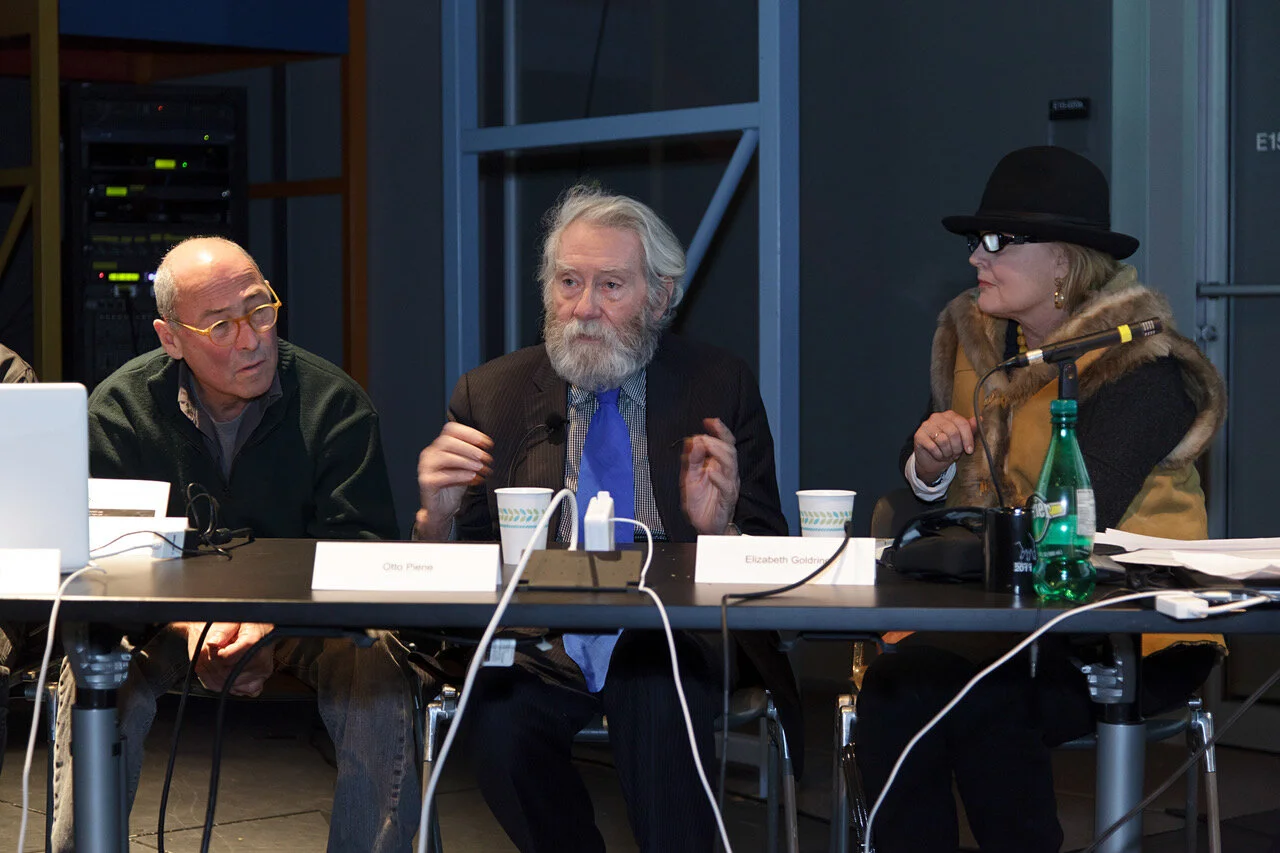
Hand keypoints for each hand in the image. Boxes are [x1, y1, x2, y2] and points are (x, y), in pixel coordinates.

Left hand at [183, 622, 275, 696]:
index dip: (214, 654)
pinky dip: (228, 685)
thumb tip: (212, 642)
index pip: (225, 658)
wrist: (260, 628)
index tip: (212, 647)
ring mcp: (260, 673)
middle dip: (213, 666)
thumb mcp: (233, 620)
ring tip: (218, 663)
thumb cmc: (247, 624)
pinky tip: (227, 674)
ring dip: (217, 677)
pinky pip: (239, 691)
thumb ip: (222, 631)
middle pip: (225, 673)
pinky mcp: (259, 681)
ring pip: (228, 684)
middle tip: (213, 654)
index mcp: (254, 641)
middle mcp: (260, 660)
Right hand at [416, 422, 494, 540]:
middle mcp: (430, 454)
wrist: (441, 509)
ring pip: (445, 457)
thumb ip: (473, 455)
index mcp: (439, 446)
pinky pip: (444, 475)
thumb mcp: (466, 466)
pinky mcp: (427, 482)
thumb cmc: (453, 486)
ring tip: (481, 468)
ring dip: (467, 461)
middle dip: (470, 448)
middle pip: (448, 441)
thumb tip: (487, 445)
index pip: (451, 430)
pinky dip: (461, 475)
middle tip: (485, 457)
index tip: (486, 442)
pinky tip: (472, 478)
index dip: (470, 433)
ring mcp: (426, 468)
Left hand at [680, 418, 739, 534]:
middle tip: (703, 437)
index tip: (709, 421)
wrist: (704, 526)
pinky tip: (710, 471)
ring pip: (731, 464)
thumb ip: (691, 459)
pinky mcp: (727, 499)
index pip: (724, 443)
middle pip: (729, 450)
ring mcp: (728, 485)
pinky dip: (719, 478)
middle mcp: (726, 473)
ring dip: (718, 452)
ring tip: (707, 446)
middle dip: (717, 440)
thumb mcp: (690, 477)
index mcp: (719, 465)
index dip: (719, 431)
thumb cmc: (701, 502)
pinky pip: (726, 487)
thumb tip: (692, 440)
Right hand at [913, 410, 978, 484]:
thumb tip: (979, 419)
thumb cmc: (947, 448)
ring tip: (947, 454)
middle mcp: (936, 417)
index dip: (968, 438)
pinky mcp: (918, 436)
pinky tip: (939, 456)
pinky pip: (933, 447)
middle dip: (957, 447)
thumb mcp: (961, 439)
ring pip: (943, 440)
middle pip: (953, 432)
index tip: (970, 450)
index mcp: (949, 415)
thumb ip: (969, 429)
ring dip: (947, 452)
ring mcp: (926, 426)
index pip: (962, 423)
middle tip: (956, 454)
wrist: (930, 460)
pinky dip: (938, 455)